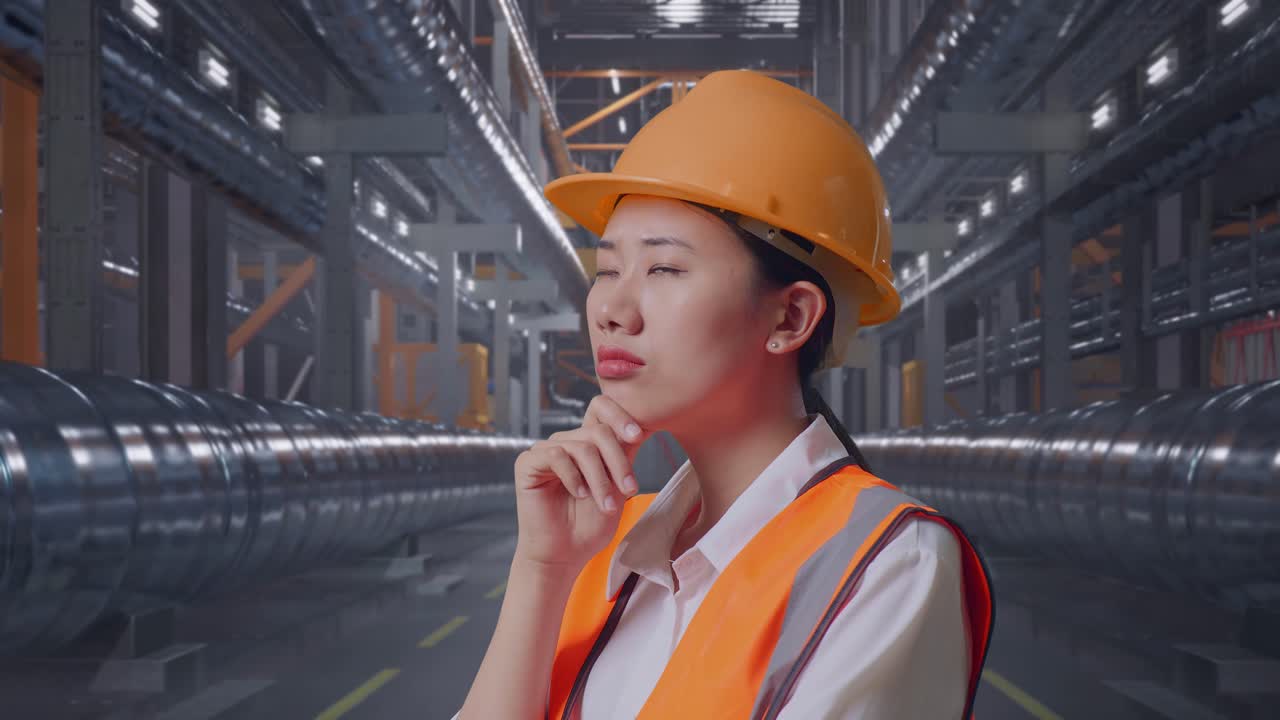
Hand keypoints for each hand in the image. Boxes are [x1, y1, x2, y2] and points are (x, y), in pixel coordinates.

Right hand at [513, 395, 651, 571]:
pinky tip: (579, 494)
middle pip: (598, 431)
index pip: (601, 407)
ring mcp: (545, 450)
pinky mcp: (527, 463)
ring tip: (606, 505)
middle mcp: (566, 442)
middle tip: (629, 490)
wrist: (565, 554)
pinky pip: (555, 455)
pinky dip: (573, 477)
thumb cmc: (591, 524)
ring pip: (582, 447)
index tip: (638, 436)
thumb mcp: (617, 486)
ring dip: (599, 478)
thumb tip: (640, 427)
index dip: (620, 415)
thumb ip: (624, 456)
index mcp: (588, 442)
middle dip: (618, 462)